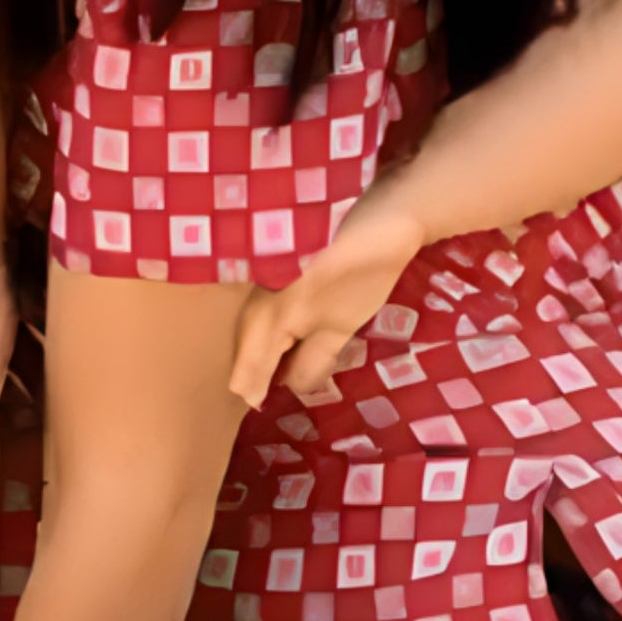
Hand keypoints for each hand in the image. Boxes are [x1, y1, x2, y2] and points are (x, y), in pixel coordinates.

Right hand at [229, 185, 425, 409]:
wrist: (379, 215)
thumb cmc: (365, 273)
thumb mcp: (341, 325)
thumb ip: (312, 362)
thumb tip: (289, 389)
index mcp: (270, 317)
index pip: (248, 368)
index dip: (255, 390)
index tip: (261, 406)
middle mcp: (254, 298)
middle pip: (242, 349)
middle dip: (254, 372)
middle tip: (268, 392)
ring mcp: (258, 280)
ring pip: (248, 328)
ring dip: (260, 350)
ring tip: (276, 369)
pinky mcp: (268, 268)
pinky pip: (257, 309)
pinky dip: (267, 328)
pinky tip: (284, 337)